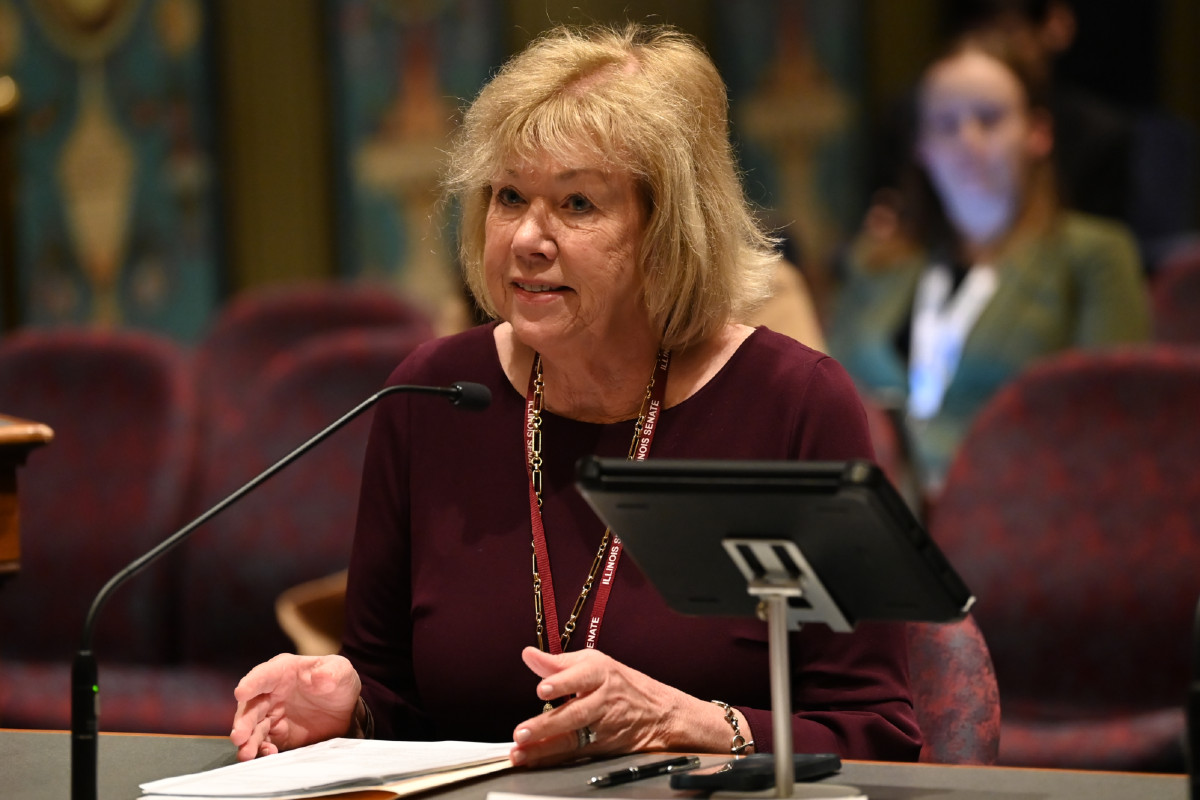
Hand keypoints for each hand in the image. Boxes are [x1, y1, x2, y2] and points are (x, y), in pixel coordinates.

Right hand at [230, 653, 361, 760]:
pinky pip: (265, 743)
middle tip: (239, 736)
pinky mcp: (277, 735)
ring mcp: (272, 715)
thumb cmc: (338, 682)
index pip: (263, 676)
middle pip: (251, 706)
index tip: (241, 693)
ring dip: (248, 741)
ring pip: (253, 728)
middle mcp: (271, 693)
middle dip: (243, 721)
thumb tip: (320, 678)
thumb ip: (332, 672)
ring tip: (246, 754)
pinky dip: (263, 750)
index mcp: (282, 672)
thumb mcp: (341, 671)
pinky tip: (268, 755)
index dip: (251, 684)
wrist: (346, 709)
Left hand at [509, 646, 712, 766]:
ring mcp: (604, 726)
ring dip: (543, 748)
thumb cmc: (620, 684)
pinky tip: (532, 761)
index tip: (543, 689)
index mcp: (601, 673)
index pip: (582, 677)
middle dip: (547, 725)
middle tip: (522, 732)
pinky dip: (551, 759)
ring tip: (520, 752)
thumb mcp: (594, 663)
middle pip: (576, 713)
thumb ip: (558, 663)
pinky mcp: (602, 747)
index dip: (562, 683)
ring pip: (573, 738)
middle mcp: (604, 699)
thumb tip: (529, 655)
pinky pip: (574, 755)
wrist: (660, 714)